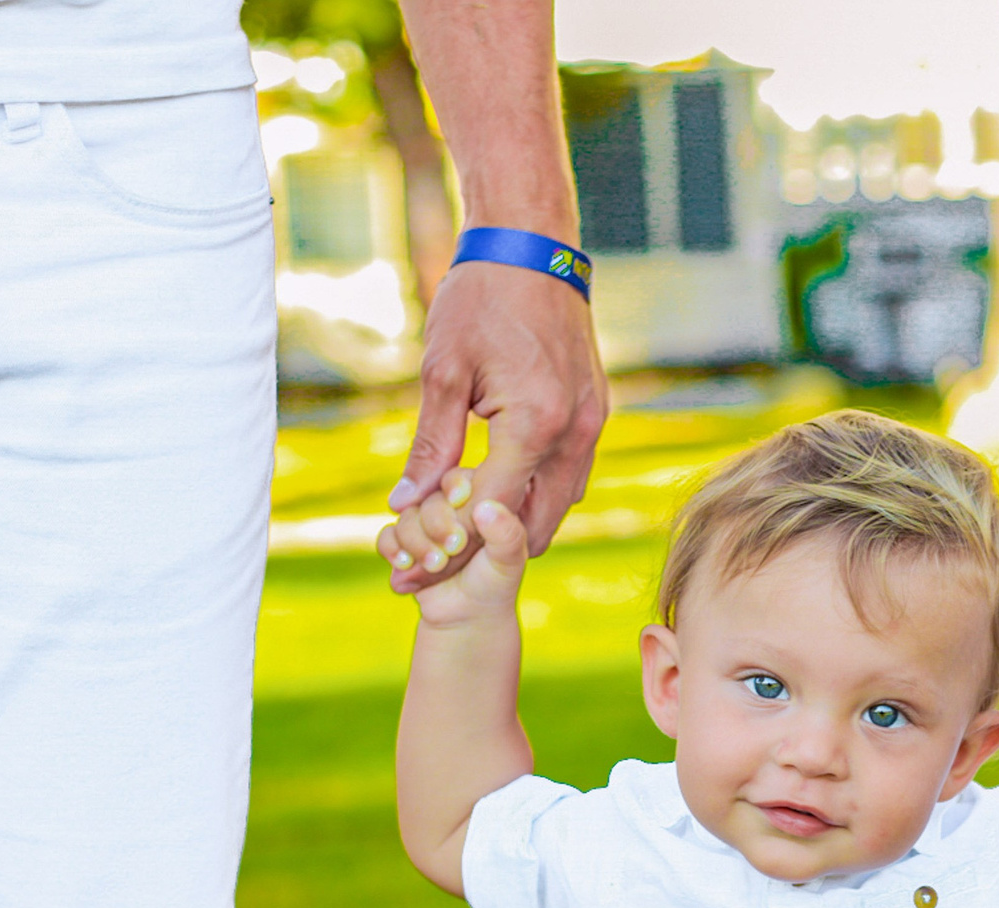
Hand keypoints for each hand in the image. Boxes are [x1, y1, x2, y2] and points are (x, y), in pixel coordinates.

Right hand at [377, 467, 529, 624]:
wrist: (467, 616)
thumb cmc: (495, 583)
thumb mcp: (509, 561)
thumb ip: (507, 535)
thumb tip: (487, 508)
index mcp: (476, 501)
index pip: (460, 479)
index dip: (456, 486)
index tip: (460, 500)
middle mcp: (448, 508)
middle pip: (430, 499)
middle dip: (437, 524)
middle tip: (453, 548)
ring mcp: (424, 525)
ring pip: (407, 518)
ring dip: (417, 542)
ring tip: (435, 565)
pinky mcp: (404, 544)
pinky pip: (387, 537)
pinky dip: (393, 549)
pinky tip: (405, 564)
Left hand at [379, 258, 605, 587]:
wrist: (534, 246)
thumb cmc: (482, 298)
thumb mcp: (443, 372)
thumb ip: (431, 446)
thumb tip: (405, 505)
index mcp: (535, 425)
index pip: (489, 513)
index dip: (446, 548)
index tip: (409, 570)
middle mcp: (574, 434)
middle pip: (532, 528)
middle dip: (481, 552)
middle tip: (431, 562)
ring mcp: (591, 426)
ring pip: (555, 509)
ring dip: (510, 527)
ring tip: (456, 531)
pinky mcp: (593, 415)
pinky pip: (567, 479)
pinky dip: (532, 497)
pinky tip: (491, 493)